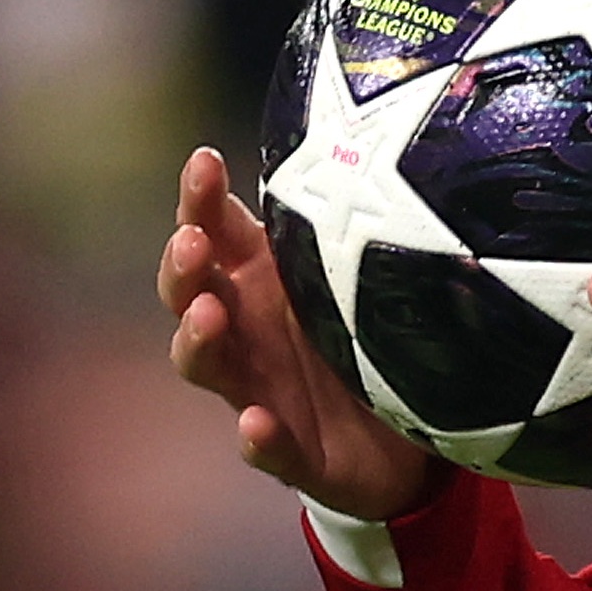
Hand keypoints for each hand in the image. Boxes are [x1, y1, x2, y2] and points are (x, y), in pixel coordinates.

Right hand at [158, 147, 437, 520]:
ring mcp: (262, 392)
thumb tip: (353, 137)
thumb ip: (335, 221)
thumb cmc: (364, 334)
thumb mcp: (353, 270)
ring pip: (209, 366)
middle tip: (193, 244)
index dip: (199, 201)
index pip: (215, 233)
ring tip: (208, 317)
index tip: (204, 163)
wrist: (408, 435)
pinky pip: (268, 450)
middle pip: (192, 295)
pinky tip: (255, 425)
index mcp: (260, 280)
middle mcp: (247, 332)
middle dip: (183, 270)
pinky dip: (258, 440)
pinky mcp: (293, 453)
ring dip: (199, 341)